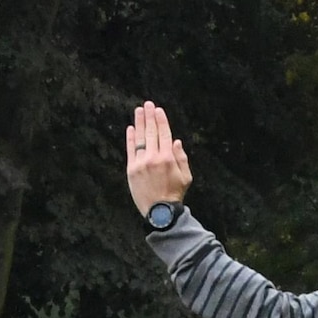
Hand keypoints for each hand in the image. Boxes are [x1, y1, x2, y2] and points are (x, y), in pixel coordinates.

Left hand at [126, 102, 191, 216]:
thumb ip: (181, 157)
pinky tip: (131, 128)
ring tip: (138, 111)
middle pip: (151, 132)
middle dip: (149, 116)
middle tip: (147, 104)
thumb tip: (175, 141)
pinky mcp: (132, 170)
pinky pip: (130, 150)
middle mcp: (154, 158)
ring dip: (139, 123)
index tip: (158, 110)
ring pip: (140, 138)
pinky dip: (130, 138)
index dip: (161, 120)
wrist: (160, 213)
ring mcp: (141, 163)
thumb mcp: (186, 176)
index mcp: (168, 158)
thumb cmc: (175, 194)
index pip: (164, 133)